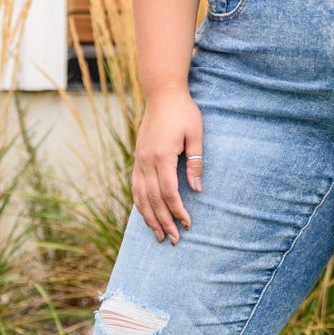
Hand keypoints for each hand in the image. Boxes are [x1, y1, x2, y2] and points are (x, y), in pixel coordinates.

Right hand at [132, 89, 203, 242]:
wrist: (162, 94)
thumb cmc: (183, 112)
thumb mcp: (196, 135)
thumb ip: (196, 162)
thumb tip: (197, 190)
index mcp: (161, 155)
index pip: (168, 192)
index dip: (177, 210)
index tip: (187, 224)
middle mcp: (146, 161)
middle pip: (153, 199)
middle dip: (163, 221)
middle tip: (173, 240)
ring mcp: (139, 160)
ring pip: (141, 196)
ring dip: (149, 218)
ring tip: (158, 235)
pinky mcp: (138, 159)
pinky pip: (135, 187)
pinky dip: (140, 204)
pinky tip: (146, 216)